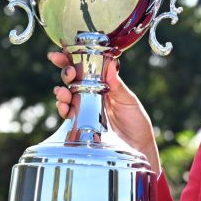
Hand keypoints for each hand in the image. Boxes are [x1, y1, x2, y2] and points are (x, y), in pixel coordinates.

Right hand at [48, 51, 160, 172]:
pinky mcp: (80, 124)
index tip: (62, 52)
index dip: (72, 58)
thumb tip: (110, 62)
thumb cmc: (136, 122)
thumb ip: (117, 85)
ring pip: (66, 96)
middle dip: (65, 72)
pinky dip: (62, 108)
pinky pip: (67, 114)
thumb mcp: (129, 101)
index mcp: (102, 84)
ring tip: (63, 92)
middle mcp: (90, 95)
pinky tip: (63, 106)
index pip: (85, 67)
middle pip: (72, 79)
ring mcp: (84, 109)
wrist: (138, 148)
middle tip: (69, 73)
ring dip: (61, 92)